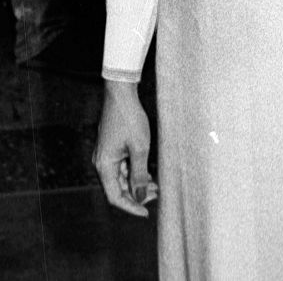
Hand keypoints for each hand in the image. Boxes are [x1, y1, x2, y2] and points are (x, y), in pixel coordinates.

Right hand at [93, 81, 157, 216]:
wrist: (121, 94)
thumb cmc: (130, 119)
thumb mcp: (139, 148)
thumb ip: (139, 174)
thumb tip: (139, 197)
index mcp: (104, 166)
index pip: (115, 197)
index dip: (130, 207)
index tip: (146, 213)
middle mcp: (101, 163)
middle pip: (117, 188)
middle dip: (136, 195)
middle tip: (157, 194)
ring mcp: (105, 155)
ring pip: (121, 178)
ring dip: (137, 183)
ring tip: (156, 185)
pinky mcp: (111, 147)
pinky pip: (122, 167)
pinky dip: (134, 172)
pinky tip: (148, 172)